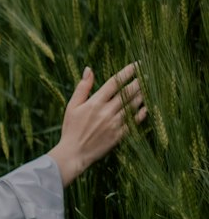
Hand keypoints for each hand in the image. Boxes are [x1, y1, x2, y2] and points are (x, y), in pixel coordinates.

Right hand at [48, 62, 146, 186]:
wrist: (74, 154)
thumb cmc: (71, 129)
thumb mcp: (72, 106)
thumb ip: (82, 87)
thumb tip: (89, 69)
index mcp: (95, 103)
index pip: (115, 83)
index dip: (127, 72)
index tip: (137, 65)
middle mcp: (107, 112)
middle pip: (128, 92)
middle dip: (139, 82)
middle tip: (147, 74)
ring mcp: (115, 124)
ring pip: (133, 105)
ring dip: (142, 95)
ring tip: (148, 88)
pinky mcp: (119, 135)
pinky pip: (134, 121)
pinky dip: (141, 113)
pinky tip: (146, 107)